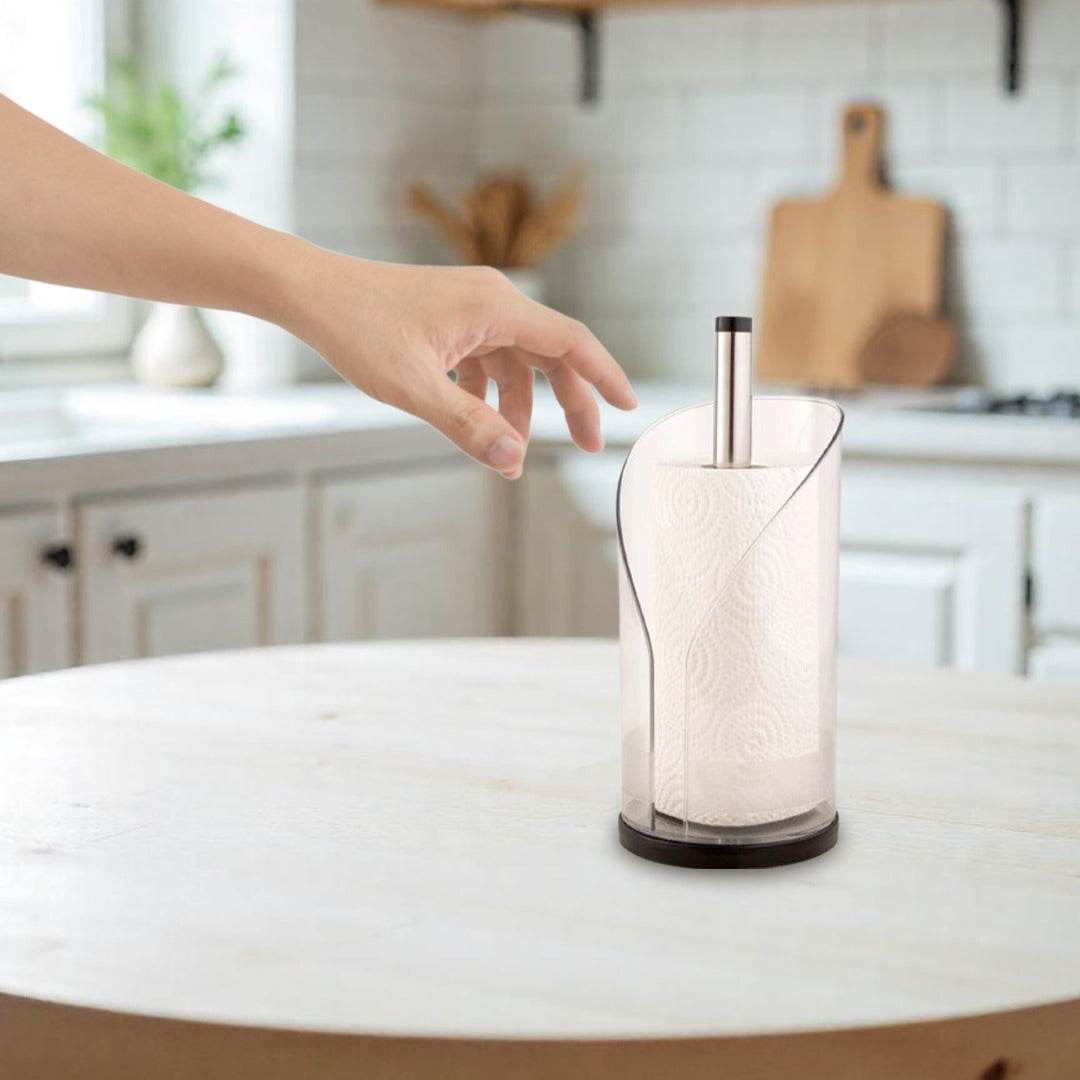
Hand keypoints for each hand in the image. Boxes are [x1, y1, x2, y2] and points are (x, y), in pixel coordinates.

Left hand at [285, 253, 636, 478]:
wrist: (310, 292)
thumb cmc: (357, 327)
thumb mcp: (413, 387)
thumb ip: (467, 425)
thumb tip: (513, 461)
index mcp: (495, 306)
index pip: (571, 342)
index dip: (605, 376)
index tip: (629, 406)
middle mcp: (492, 301)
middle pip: (551, 355)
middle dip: (570, 403)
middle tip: (587, 445)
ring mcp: (472, 308)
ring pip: (518, 363)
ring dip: (519, 407)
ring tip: (509, 451)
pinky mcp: (453, 319)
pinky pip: (488, 360)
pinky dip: (489, 394)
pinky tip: (474, 421)